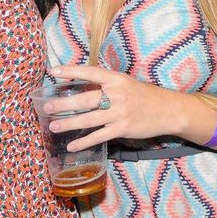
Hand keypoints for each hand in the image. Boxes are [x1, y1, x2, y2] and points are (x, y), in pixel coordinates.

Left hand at [45, 65, 189, 151]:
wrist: (169, 110)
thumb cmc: (145, 95)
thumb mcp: (126, 83)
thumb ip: (107, 86)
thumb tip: (83, 88)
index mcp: (116, 79)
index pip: (90, 72)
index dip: (71, 71)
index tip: (54, 71)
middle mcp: (117, 94)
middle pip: (85, 99)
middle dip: (64, 104)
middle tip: (48, 107)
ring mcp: (119, 113)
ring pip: (88, 119)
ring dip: (69, 123)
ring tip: (53, 126)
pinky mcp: (122, 129)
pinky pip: (99, 136)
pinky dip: (84, 142)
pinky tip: (72, 146)